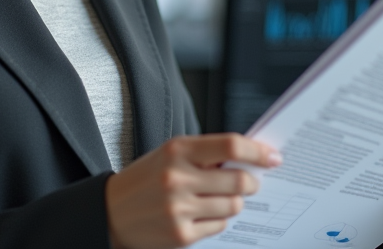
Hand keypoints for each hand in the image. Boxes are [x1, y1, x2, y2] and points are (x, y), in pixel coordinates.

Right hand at [105, 133, 282, 248]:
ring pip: (233, 206)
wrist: (110, 211)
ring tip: (216, 198)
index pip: (230, 146)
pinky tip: (200, 214)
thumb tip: (250, 158)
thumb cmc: (147, 179)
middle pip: (239, 180)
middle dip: (251, 182)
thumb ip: (206, 154)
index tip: (272, 157)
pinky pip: (219, 226)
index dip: (258, 152)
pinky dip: (217, 220)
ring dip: (233, 202)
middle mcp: (177, 179)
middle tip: (250, 181)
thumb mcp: (171, 154)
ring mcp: (179, 209)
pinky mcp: (181, 235)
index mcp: (177, 151)